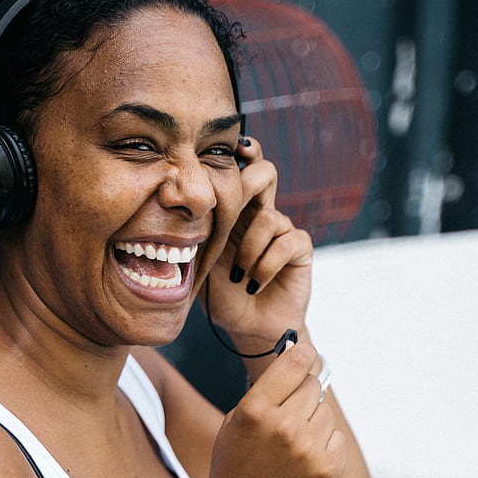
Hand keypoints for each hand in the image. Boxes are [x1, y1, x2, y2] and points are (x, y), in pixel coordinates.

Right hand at [198, 341, 346, 477]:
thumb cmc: (234, 473)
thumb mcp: (233, 427)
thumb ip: (265, 394)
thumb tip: (301, 361)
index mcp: (254, 411)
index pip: (295, 362)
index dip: (304, 355)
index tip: (307, 355)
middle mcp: (284, 427)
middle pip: (313, 386)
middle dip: (302, 397)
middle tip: (286, 420)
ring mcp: (309, 450)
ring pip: (326, 414)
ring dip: (313, 424)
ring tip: (290, 450)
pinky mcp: (328, 471)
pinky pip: (337, 440)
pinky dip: (324, 448)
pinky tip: (302, 466)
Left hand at [202, 137, 312, 349]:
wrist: (249, 328)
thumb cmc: (221, 296)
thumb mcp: (202, 262)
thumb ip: (198, 234)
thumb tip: (177, 208)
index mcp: (236, 212)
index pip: (242, 170)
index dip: (242, 154)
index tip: (233, 148)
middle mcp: (261, 215)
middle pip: (265, 174)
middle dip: (248, 184)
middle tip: (232, 210)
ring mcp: (283, 231)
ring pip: (269, 217)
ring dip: (249, 250)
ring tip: (239, 276)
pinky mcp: (300, 250)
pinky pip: (286, 243)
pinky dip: (265, 266)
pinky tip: (254, 284)